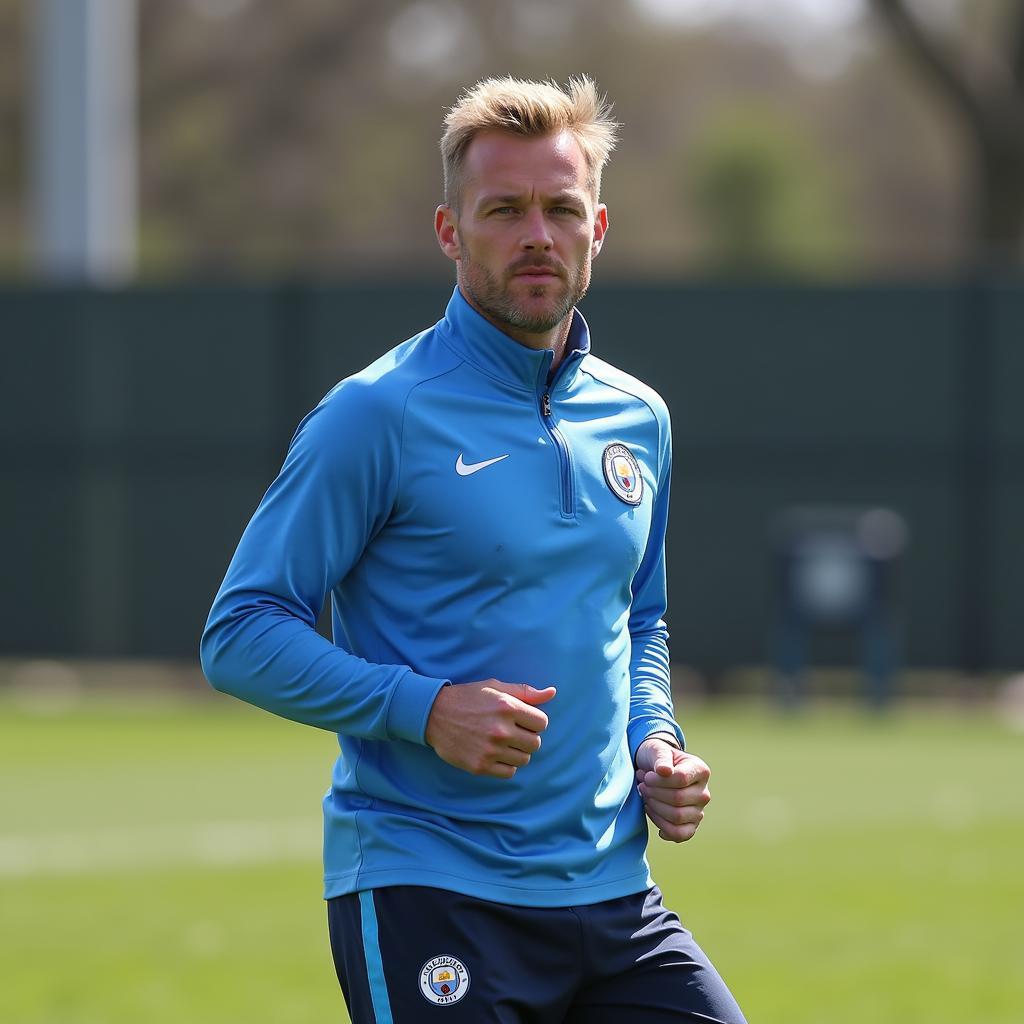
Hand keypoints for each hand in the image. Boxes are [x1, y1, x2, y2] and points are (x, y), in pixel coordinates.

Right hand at [425, 680, 555, 778]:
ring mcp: (490, 750)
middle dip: (527, 737)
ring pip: (524, 759)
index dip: (534, 721)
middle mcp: (501, 730)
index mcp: (507, 707)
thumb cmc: (468, 698)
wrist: (434, 714)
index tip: (522, 720)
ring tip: (502, 742)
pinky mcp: (480, 766)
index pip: (542, 723)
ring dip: (517, 752)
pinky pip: (509, 772)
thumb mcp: (495, 687)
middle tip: (512, 731)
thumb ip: (525, 692)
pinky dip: (506, 765)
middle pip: (535, 743)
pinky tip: (495, 753)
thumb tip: (552, 693)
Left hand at [634, 739, 710, 842]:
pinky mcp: (691, 826)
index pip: (681, 779)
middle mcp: (704, 793)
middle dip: (654, 793)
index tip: (646, 776)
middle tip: (642, 786)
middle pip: (678, 799)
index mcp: (701, 771)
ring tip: (646, 796)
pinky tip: (652, 814)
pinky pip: (680, 834)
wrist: (653, 771)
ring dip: (655, 808)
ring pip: (677, 817)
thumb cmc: (657, 758)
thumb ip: (661, 758)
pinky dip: (663, 827)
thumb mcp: (657, 750)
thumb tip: (664, 770)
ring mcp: (699, 811)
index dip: (659, 780)